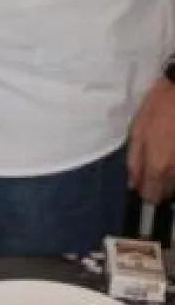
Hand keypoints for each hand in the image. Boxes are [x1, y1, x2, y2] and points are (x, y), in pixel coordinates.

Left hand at [127, 78, 174, 204]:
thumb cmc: (159, 108)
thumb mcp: (137, 131)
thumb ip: (134, 161)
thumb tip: (132, 183)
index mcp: (157, 166)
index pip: (150, 195)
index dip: (144, 190)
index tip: (142, 182)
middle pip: (166, 192)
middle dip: (158, 186)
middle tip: (155, 167)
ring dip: (170, 177)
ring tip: (165, 156)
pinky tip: (172, 152)